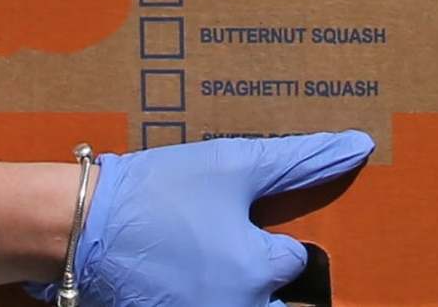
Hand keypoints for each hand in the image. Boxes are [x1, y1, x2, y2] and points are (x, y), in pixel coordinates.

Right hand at [50, 131, 372, 306]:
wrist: (78, 226)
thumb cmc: (159, 193)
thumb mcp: (234, 165)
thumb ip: (300, 160)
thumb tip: (359, 146)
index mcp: (258, 274)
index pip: (296, 261)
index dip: (274, 236)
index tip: (243, 218)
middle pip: (278, 302)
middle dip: (263, 276)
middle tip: (226, 246)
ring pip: (245, 306)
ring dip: (235, 286)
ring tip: (203, 255)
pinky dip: (203, 293)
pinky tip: (179, 271)